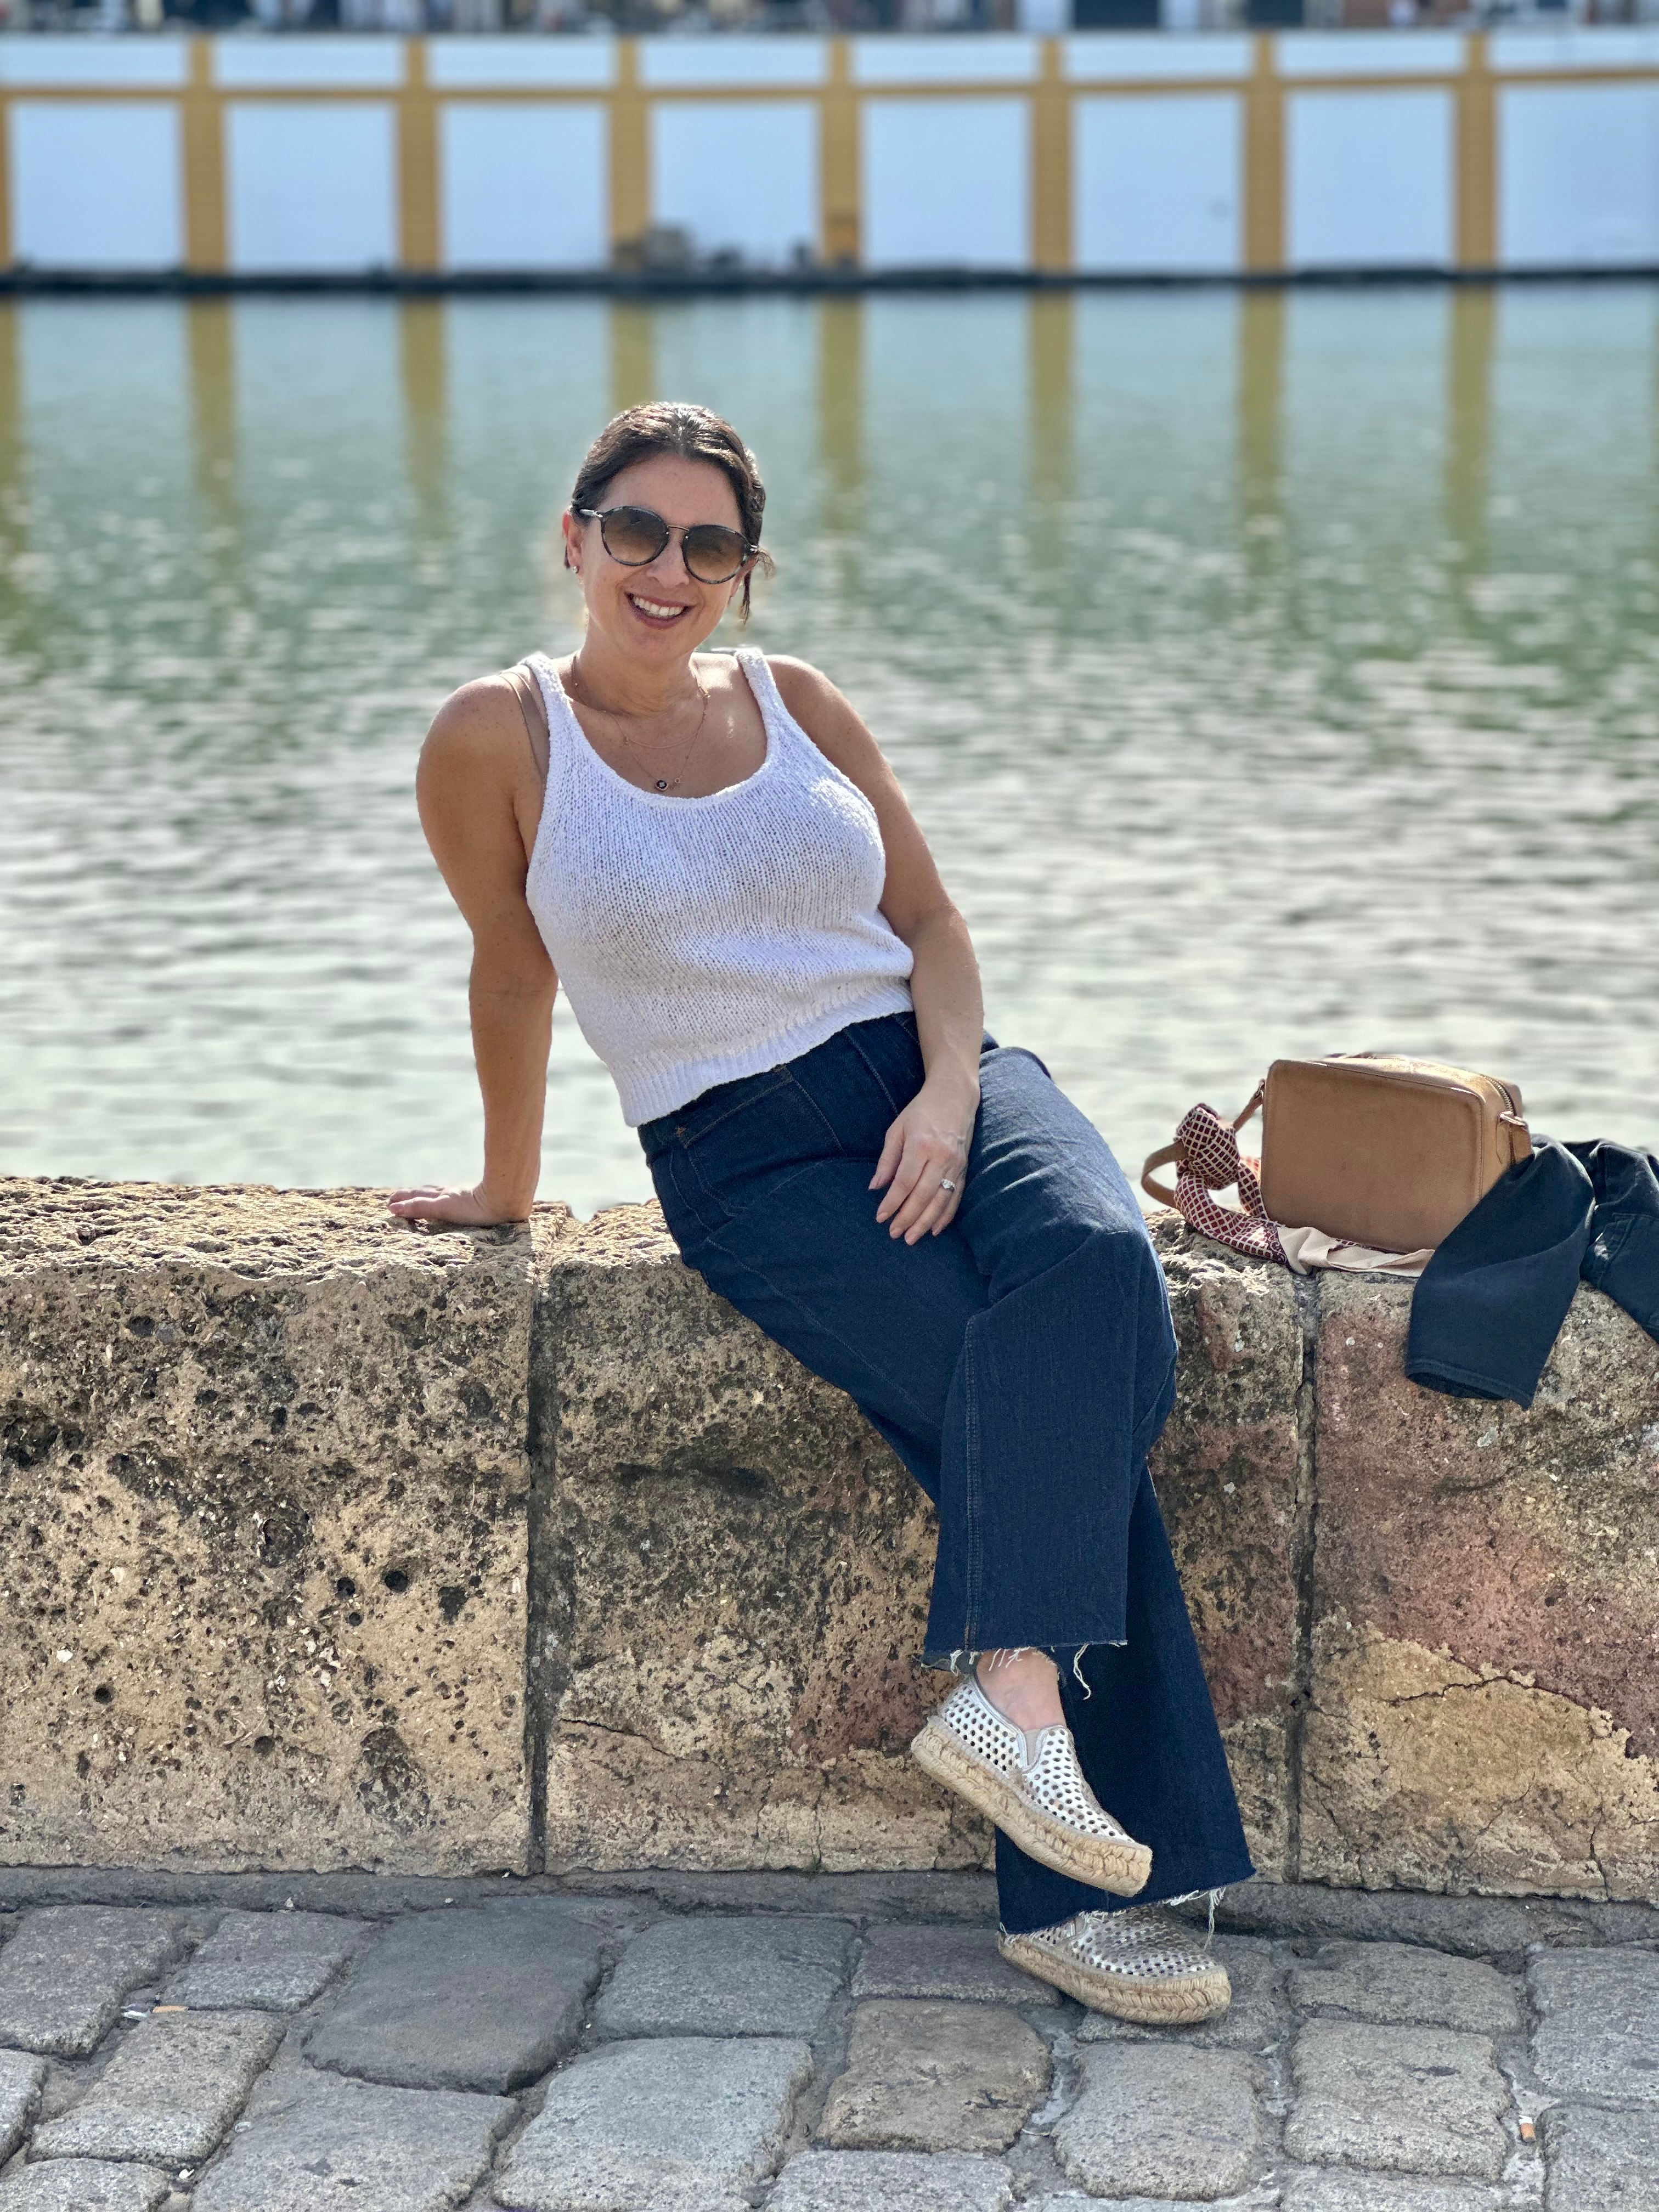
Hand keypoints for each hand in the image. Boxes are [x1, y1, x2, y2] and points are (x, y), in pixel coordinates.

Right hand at [387, 1182, 524, 1227]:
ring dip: (427, 1194)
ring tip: (419, 1194)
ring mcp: (464, 1195)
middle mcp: (452, 1193)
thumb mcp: (443, 1208)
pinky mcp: (478, 1198)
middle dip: (411, 1196)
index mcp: (443, 1196)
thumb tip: (393, 1208)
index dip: (404, 1200)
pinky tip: (453, 1196)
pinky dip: (445, 1195)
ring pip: (441, 1192)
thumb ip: (420, 1208)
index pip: (419, 1197)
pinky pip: (456, 1195)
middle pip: (427, 1193)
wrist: (507, 1200)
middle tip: (396, 1197)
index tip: (390, 1202)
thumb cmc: (477, 1208)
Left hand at [870, 1080, 974, 1243]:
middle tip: (894, 1234)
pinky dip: (946, 1215)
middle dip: (907, 1218)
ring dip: (925, 1222)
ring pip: (941, 1200)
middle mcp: (941, 1157)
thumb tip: (875, 1187)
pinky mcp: (964, 1168)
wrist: (954, 1096)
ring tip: (911, 1238)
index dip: (892, 1202)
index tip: (880, 1217)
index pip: (905, 1182)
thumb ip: (887, 1160)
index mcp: (921, 1145)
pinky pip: (956, 1197)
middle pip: (923, 1195)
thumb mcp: (896, 1129)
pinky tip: (935, 1229)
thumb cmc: (921, 1111)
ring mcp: (955, 1164)